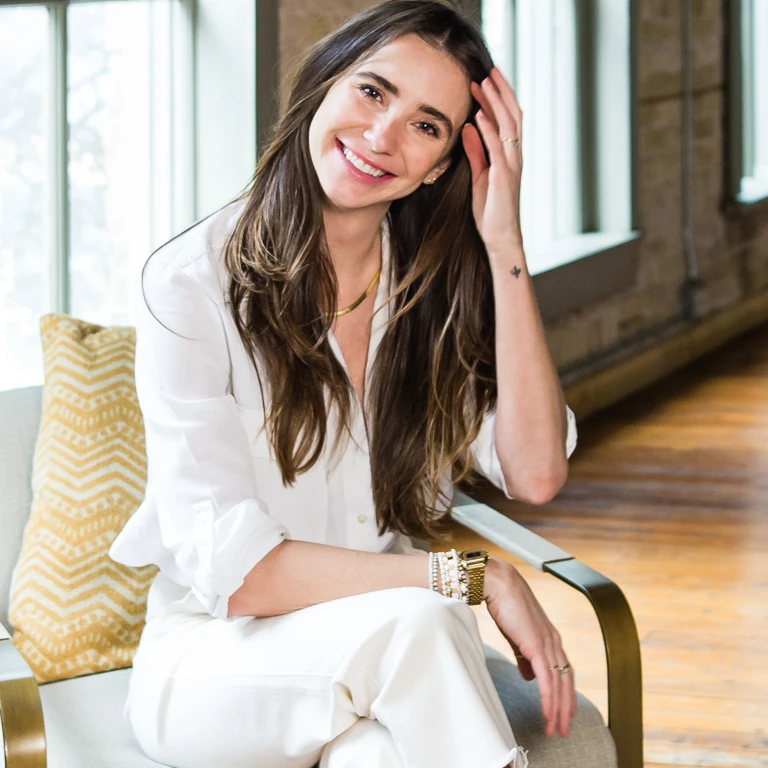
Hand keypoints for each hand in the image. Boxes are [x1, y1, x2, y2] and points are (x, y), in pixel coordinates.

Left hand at [462, 68, 523, 256]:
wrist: (500, 236)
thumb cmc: (491, 210)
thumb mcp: (479, 176)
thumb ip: (476, 152)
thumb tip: (468, 127)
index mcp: (510, 156)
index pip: (507, 120)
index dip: (498, 99)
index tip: (485, 81)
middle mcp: (515, 156)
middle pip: (512, 115)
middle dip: (500, 92)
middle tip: (488, 71)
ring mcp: (512, 165)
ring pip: (508, 126)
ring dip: (495, 103)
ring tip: (484, 83)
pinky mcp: (504, 176)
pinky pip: (497, 147)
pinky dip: (489, 129)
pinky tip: (480, 114)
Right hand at [484, 558, 575, 737]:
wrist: (499, 583)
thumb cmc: (505, 603)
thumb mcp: (517, 634)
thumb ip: (524, 655)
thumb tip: (529, 675)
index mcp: (550, 637)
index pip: (563, 671)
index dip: (565, 693)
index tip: (563, 712)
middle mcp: (553, 641)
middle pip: (567, 681)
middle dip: (566, 707)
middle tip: (563, 729)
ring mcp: (547, 643)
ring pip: (559, 684)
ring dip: (558, 708)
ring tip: (555, 728)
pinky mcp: (537, 645)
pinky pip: (547, 678)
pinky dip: (549, 698)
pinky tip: (547, 711)